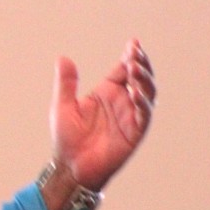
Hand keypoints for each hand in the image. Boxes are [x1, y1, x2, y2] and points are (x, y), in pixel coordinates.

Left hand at [49, 38, 155, 189]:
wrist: (70, 166)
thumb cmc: (67, 138)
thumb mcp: (62, 106)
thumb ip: (66, 83)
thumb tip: (63, 58)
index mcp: (107, 92)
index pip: (123, 69)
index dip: (130, 56)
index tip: (133, 43)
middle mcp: (122, 101)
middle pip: (139, 77)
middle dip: (140, 64)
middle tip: (135, 52)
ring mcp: (130, 116)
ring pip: (147, 93)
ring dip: (144, 79)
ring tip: (135, 67)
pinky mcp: (135, 132)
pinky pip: (143, 115)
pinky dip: (142, 102)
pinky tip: (135, 92)